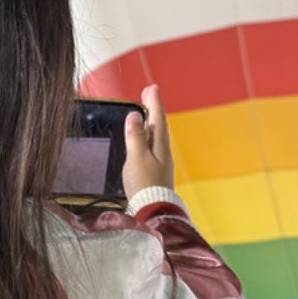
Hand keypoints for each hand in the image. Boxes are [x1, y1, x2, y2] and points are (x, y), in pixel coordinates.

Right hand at [122, 84, 173, 198]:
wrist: (152, 211)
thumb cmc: (144, 185)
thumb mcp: (137, 157)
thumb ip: (135, 136)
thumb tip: (135, 116)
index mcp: (159, 145)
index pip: (157, 118)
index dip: (154, 102)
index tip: (152, 87)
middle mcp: (162, 151)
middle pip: (159, 125)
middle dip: (153, 109)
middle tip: (149, 95)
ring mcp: (160, 162)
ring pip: (156, 136)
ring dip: (151, 122)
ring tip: (146, 113)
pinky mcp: (155, 171)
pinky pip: (152, 147)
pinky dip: (148, 137)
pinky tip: (144, 141)